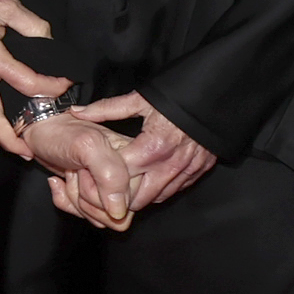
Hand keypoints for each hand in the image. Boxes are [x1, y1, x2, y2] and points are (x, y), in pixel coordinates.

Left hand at [25, 111, 141, 231]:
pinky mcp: (104, 198)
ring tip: (74, 174)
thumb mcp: (87, 146)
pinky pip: (94, 219)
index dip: (100, 188)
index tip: (87, 167)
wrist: (43, 133)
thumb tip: (119, 211)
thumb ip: (111, 176)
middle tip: (80, 171)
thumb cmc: (63, 134)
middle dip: (88, 196)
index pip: (128, 200)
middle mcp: (133, 176)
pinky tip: (68, 184)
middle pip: (117, 214)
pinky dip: (72, 204)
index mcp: (138, 160)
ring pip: (105, 219)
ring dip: (79, 199)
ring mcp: (119, 189)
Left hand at [70, 91, 217, 215]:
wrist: (216, 96)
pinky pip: (176, 190)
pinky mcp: (199, 171)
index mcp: (152, 146)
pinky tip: (148, 184)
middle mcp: (170, 164)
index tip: (91, 177)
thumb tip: (77, 112)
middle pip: (139, 196)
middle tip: (105, 192)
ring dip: (141, 197)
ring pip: (158, 197)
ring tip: (124, 191)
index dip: (103, 179)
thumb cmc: (176, 96)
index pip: (121, 175)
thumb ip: (106, 109)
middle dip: (121, 197)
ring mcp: (187, 170)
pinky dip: (160, 191)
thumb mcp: (140, 100)